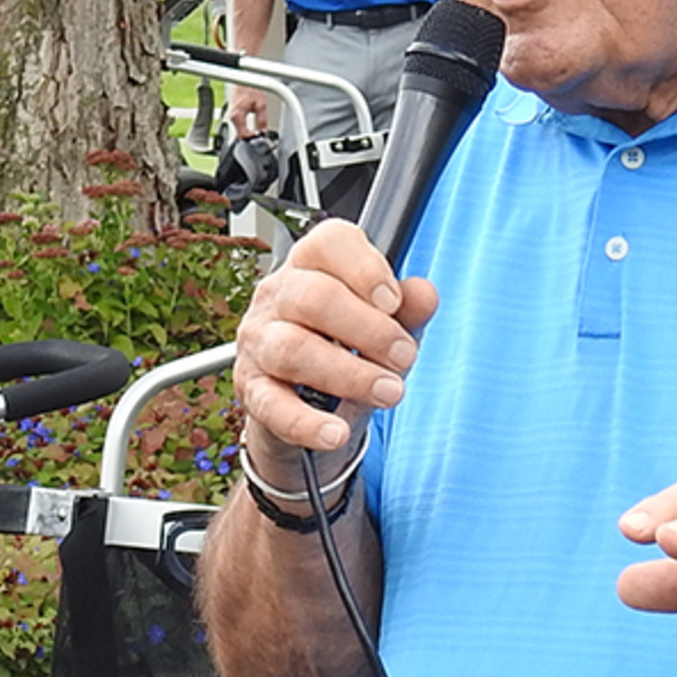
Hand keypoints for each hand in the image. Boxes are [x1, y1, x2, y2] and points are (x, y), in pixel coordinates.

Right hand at [227, 84, 271, 138]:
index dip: (252, 138)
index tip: (259, 137)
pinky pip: (238, 124)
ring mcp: (230, 115)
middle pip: (240, 134)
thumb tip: (263, 130)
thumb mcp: (261, 105)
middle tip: (260, 135)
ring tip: (257, 129)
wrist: (243, 80)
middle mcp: (231, 117)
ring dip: (247, 131)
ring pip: (239, 130)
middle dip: (250, 136)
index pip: (243, 135)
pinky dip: (245, 126)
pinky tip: (251, 124)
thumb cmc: (250, 88)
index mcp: (237, 116)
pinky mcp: (232, 113)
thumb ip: (262, 120)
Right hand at [232, 219, 437, 463]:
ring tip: (389, 392)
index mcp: (311, 266)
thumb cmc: (345, 347)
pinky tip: (336, 433)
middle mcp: (278, 296)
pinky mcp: (251, 389)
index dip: (365, 268)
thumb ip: (408, 308)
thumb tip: (425, 293)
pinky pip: (272, 405)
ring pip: (292, 349)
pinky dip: (306, 423)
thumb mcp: (385, 325)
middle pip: (314, 297)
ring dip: (348, 374)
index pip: (328, 243)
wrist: (309, 402)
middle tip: (405, 356)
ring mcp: (259, 342)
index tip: (394, 300)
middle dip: (369, 330)